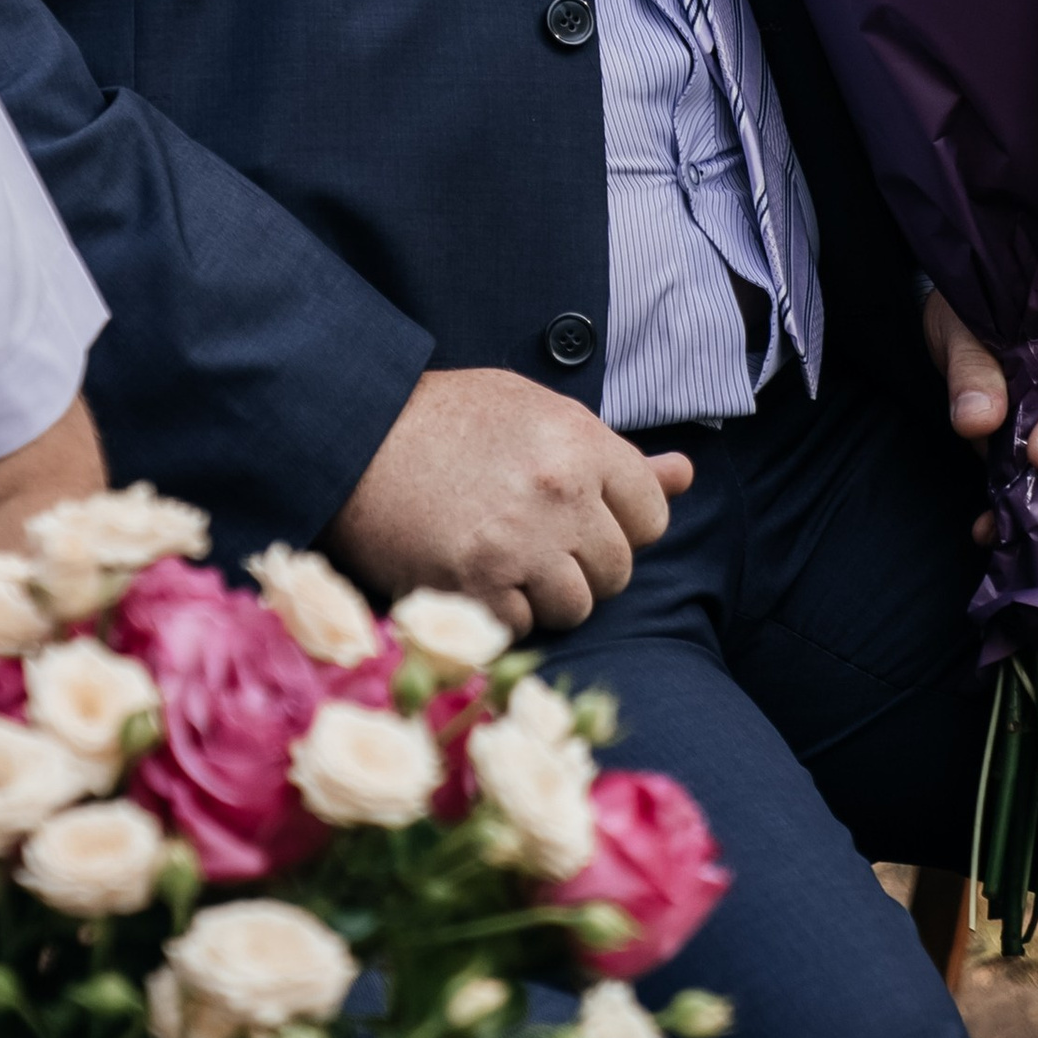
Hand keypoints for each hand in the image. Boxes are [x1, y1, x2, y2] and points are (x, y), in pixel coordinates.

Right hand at [327, 368, 691, 637]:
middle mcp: (560, 492)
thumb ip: (612, 452)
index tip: (578, 517)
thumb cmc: (447, 418)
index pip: (651, 516)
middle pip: (617, 570)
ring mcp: (519, 543)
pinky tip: (469, 574)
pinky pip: (522, 627)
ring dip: (544, 595)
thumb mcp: (536, 411)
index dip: (618, 523)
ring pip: (576, 607)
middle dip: (582, 564)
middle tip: (531, 539)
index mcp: (581, 442)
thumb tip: (684, 474)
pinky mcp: (474, 586)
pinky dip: (499, 612)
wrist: (353, 431)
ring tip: (500, 558)